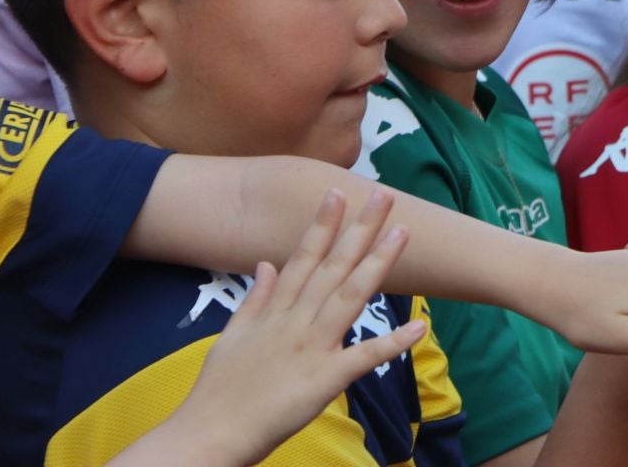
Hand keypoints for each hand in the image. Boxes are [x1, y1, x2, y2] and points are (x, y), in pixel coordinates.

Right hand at [127, 188, 426, 465]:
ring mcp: (312, 348)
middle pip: (333, 267)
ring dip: (378, 263)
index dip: (322, 225)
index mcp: (275, 312)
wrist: (208, 436)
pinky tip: (419, 326)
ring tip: (403, 232)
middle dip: (359, 229)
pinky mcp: (325, 380)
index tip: (338, 192)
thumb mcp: (230, 337)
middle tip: (384, 194)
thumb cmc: (218, 390)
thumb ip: (254, 300)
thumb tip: (266, 263)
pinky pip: (364, 358)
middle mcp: (295, 322)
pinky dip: (392, 343)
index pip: (303, 258)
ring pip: (350, 297)